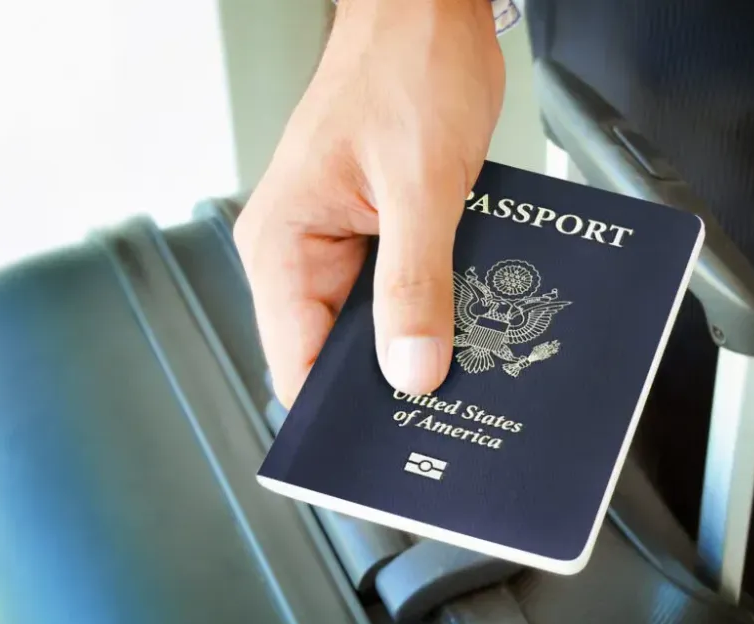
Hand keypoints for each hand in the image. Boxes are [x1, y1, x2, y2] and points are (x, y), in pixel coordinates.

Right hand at [233, 0, 504, 406]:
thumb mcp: (420, 184)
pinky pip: (402, 287)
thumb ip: (414, 283)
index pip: (297, 364)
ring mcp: (341, 240)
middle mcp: (302, 248)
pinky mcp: (379, 228)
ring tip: (468, 365)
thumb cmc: (408, 64)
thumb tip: (411, 370)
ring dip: (419, 341)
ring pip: (376, 323)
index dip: (340, 415)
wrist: (429, 9)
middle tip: (448, 411)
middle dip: (392, 381)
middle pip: (338, 351)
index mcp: (283, 243)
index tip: (390, 449)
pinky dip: (435, 304)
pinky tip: (470, 318)